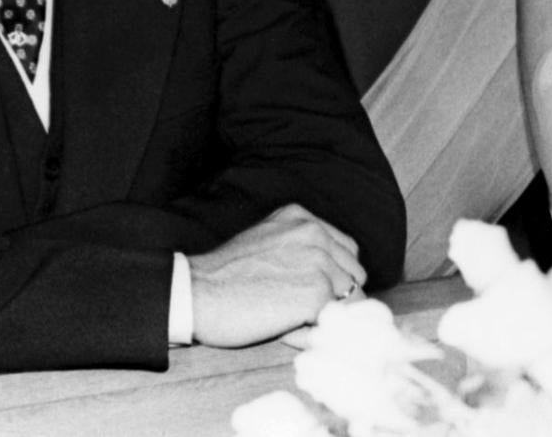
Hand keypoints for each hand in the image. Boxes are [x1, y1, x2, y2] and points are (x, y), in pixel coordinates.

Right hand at [189, 204, 364, 347]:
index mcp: (303, 218)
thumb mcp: (267, 242)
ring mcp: (319, 261)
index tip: (313, 294)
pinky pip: (331, 322)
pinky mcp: (316, 293)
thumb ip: (299, 250)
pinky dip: (313, 334)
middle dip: (335, 296)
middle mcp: (316, 232)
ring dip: (324, 316)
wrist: (196, 291)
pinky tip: (285, 331)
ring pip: (348, 299)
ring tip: (289, 321)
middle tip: (302, 312)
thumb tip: (329, 283)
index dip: (334, 277)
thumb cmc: (224, 276)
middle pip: (354, 274)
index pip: (346, 250)